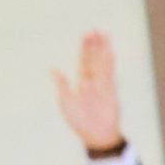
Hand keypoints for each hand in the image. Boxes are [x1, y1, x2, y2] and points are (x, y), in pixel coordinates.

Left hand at [52, 30, 122, 151]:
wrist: (96, 134)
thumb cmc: (79, 120)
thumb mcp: (66, 102)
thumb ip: (62, 85)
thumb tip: (53, 69)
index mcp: (82, 82)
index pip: (84, 61)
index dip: (85, 48)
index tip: (86, 35)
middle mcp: (93, 80)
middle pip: (94, 58)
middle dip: (94, 45)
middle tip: (94, 30)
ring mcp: (103, 84)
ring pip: (103, 63)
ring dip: (104, 49)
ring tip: (105, 35)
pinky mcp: (111, 90)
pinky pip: (110, 75)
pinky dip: (110, 64)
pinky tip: (111, 53)